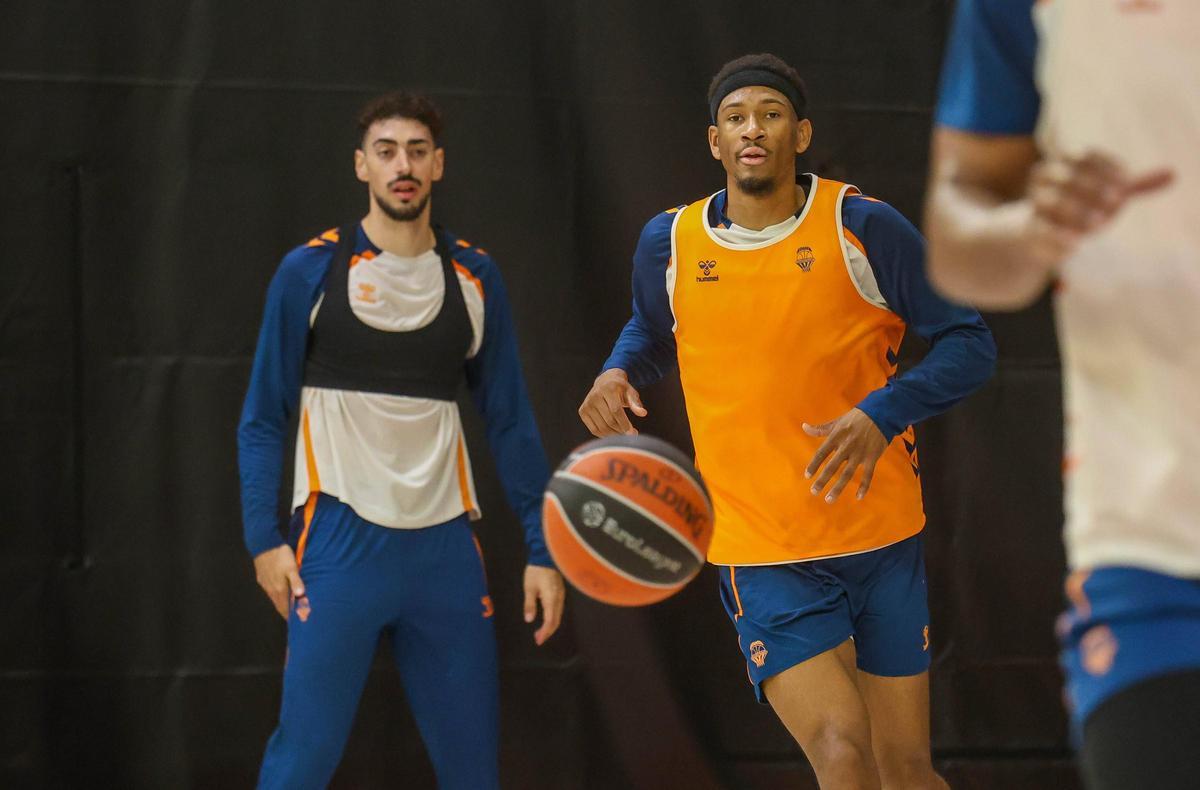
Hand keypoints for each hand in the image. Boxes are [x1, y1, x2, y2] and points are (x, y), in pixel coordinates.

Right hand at [253, 544, 304, 618]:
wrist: (264, 545)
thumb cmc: (281, 556)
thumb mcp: (292, 567)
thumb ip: (296, 581)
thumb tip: (301, 594)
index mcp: (279, 590)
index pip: (284, 610)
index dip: (289, 618)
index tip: (294, 626)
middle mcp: (271, 591)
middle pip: (278, 608)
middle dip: (285, 614)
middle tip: (293, 621)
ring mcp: (265, 586)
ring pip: (273, 601)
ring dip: (280, 606)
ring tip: (287, 611)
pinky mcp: (261, 580)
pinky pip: (269, 594)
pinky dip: (275, 598)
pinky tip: (279, 596)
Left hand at [523, 565, 564, 645]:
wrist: (545, 556)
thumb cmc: (536, 571)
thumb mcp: (529, 588)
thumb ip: (530, 604)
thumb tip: (529, 620)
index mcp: (551, 598)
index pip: (550, 620)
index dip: (545, 632)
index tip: (538, 640)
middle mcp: (559, 599)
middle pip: (556, 620)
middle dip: (548, 632)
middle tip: (538, 639)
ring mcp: (561, 596)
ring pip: (558, 616)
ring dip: (550, 626)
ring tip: (540, 632)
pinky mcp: (560, 593)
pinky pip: (559, 610)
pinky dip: (553, 618)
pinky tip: (546, 620)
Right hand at [578, 368, 647, 436]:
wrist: (604, 381)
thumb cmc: (620, 389)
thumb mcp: (630, 392)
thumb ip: (635, 403)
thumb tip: (643, 413)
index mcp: (608, 389)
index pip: (615, 410)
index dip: (624, 423)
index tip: (633, 433)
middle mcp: (595, 395)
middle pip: (609, 420)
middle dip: (621, 430)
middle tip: (630, 434)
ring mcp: (587, 404)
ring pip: (601, 427)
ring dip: (614, 434)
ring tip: (623, 433)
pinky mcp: (582, 411)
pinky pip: (594, 429)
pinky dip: (604, 435)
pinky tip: (613, 433)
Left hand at [803, 408, 887, 503]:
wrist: (880, 414)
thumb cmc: (856, 418)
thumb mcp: (837, 422)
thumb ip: (820, 428)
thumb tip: (803, 427)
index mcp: (836, 436)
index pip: (822, 453)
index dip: (814, 464)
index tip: (807, 476)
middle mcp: (847, 446)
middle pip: (832, 466)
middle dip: (823, 480)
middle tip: (814, 492)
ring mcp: (860, 453)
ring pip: (847, 473)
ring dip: (838, 487)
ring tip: (829, 499)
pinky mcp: (872, 457)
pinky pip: (868, 474)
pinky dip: (864, 486)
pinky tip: (858, 497)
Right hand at [1026, 151, 1172, 264]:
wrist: (1041, 233)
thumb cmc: (1079, 207)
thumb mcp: (1106, 193)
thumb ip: (1135, 185)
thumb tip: (1173, 174)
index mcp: (1063, 163)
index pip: (1083, 157)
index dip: (1106, 166)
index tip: (1126, 180)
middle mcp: (1044, 180)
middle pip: (1064, 175)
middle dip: (1092, 186)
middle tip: (1119, 199)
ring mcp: (1035, 204)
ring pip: (1049, 200)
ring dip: (1076, 210)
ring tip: (1100, 222)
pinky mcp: (1030, 230)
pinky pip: (1039, 229)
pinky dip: (1057, 235)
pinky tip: (1077, 241)